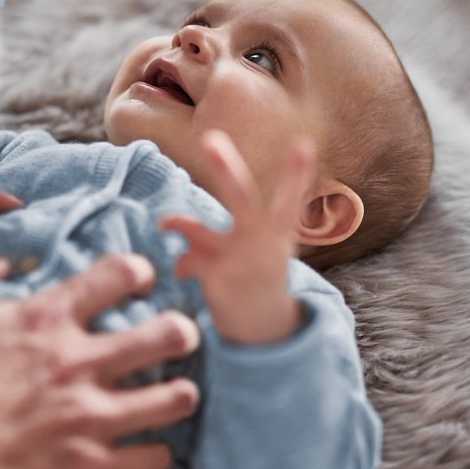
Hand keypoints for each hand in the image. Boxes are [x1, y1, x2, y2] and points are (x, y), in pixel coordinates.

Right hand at [0, 253, 199, 468]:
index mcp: (46, 319)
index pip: (118, 275)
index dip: (138, 271)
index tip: (140, 278)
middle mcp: (80, 363)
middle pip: (168, 335)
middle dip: (181, 331)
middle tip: (177, 334)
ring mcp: (90, 418)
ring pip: (175, 398)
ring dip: (179, 393)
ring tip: (176, 392)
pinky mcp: (88, 468)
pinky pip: (152, 460)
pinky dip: (156, 455)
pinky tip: (150, 450)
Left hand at [161, 130, 313, 344]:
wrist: (264, 329)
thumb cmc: (262, 276)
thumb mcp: (264, 248)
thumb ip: (236, 229)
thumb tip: (193, 234)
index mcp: (278, 232)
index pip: (291, 197)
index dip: (298, 171)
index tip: (304, 143)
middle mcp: (260, 242)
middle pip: (241, 197)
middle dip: (225, 167)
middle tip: (211, 138)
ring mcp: (238, 260)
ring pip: (199, 231)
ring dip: (178, 222)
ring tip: (165, 224)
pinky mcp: (216, 279)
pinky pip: (186, 259)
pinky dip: (184, 264)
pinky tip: (187, 274)